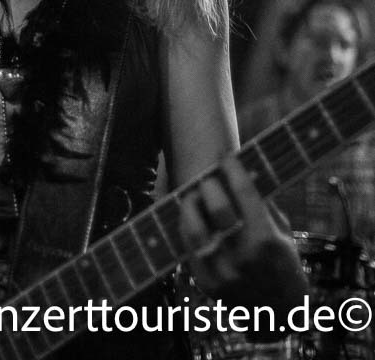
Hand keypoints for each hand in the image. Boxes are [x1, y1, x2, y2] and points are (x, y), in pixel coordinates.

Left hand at [179, 159, 307, 314]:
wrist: (280, 315)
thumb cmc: (284, 264)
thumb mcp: (283, 232)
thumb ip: (262, 204)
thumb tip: (240, 171)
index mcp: (266, 239)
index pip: (243, 191)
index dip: (232, 167)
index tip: (226, 155)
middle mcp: (243, 255)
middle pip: (215, 206)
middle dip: (209, 184)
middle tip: (209, 177)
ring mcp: (222, 272)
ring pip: (193, 227)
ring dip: (190, 205)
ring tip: (194, 195)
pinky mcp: (207, 284)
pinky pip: (188, 247)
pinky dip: (187, 228)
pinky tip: (192, 218)